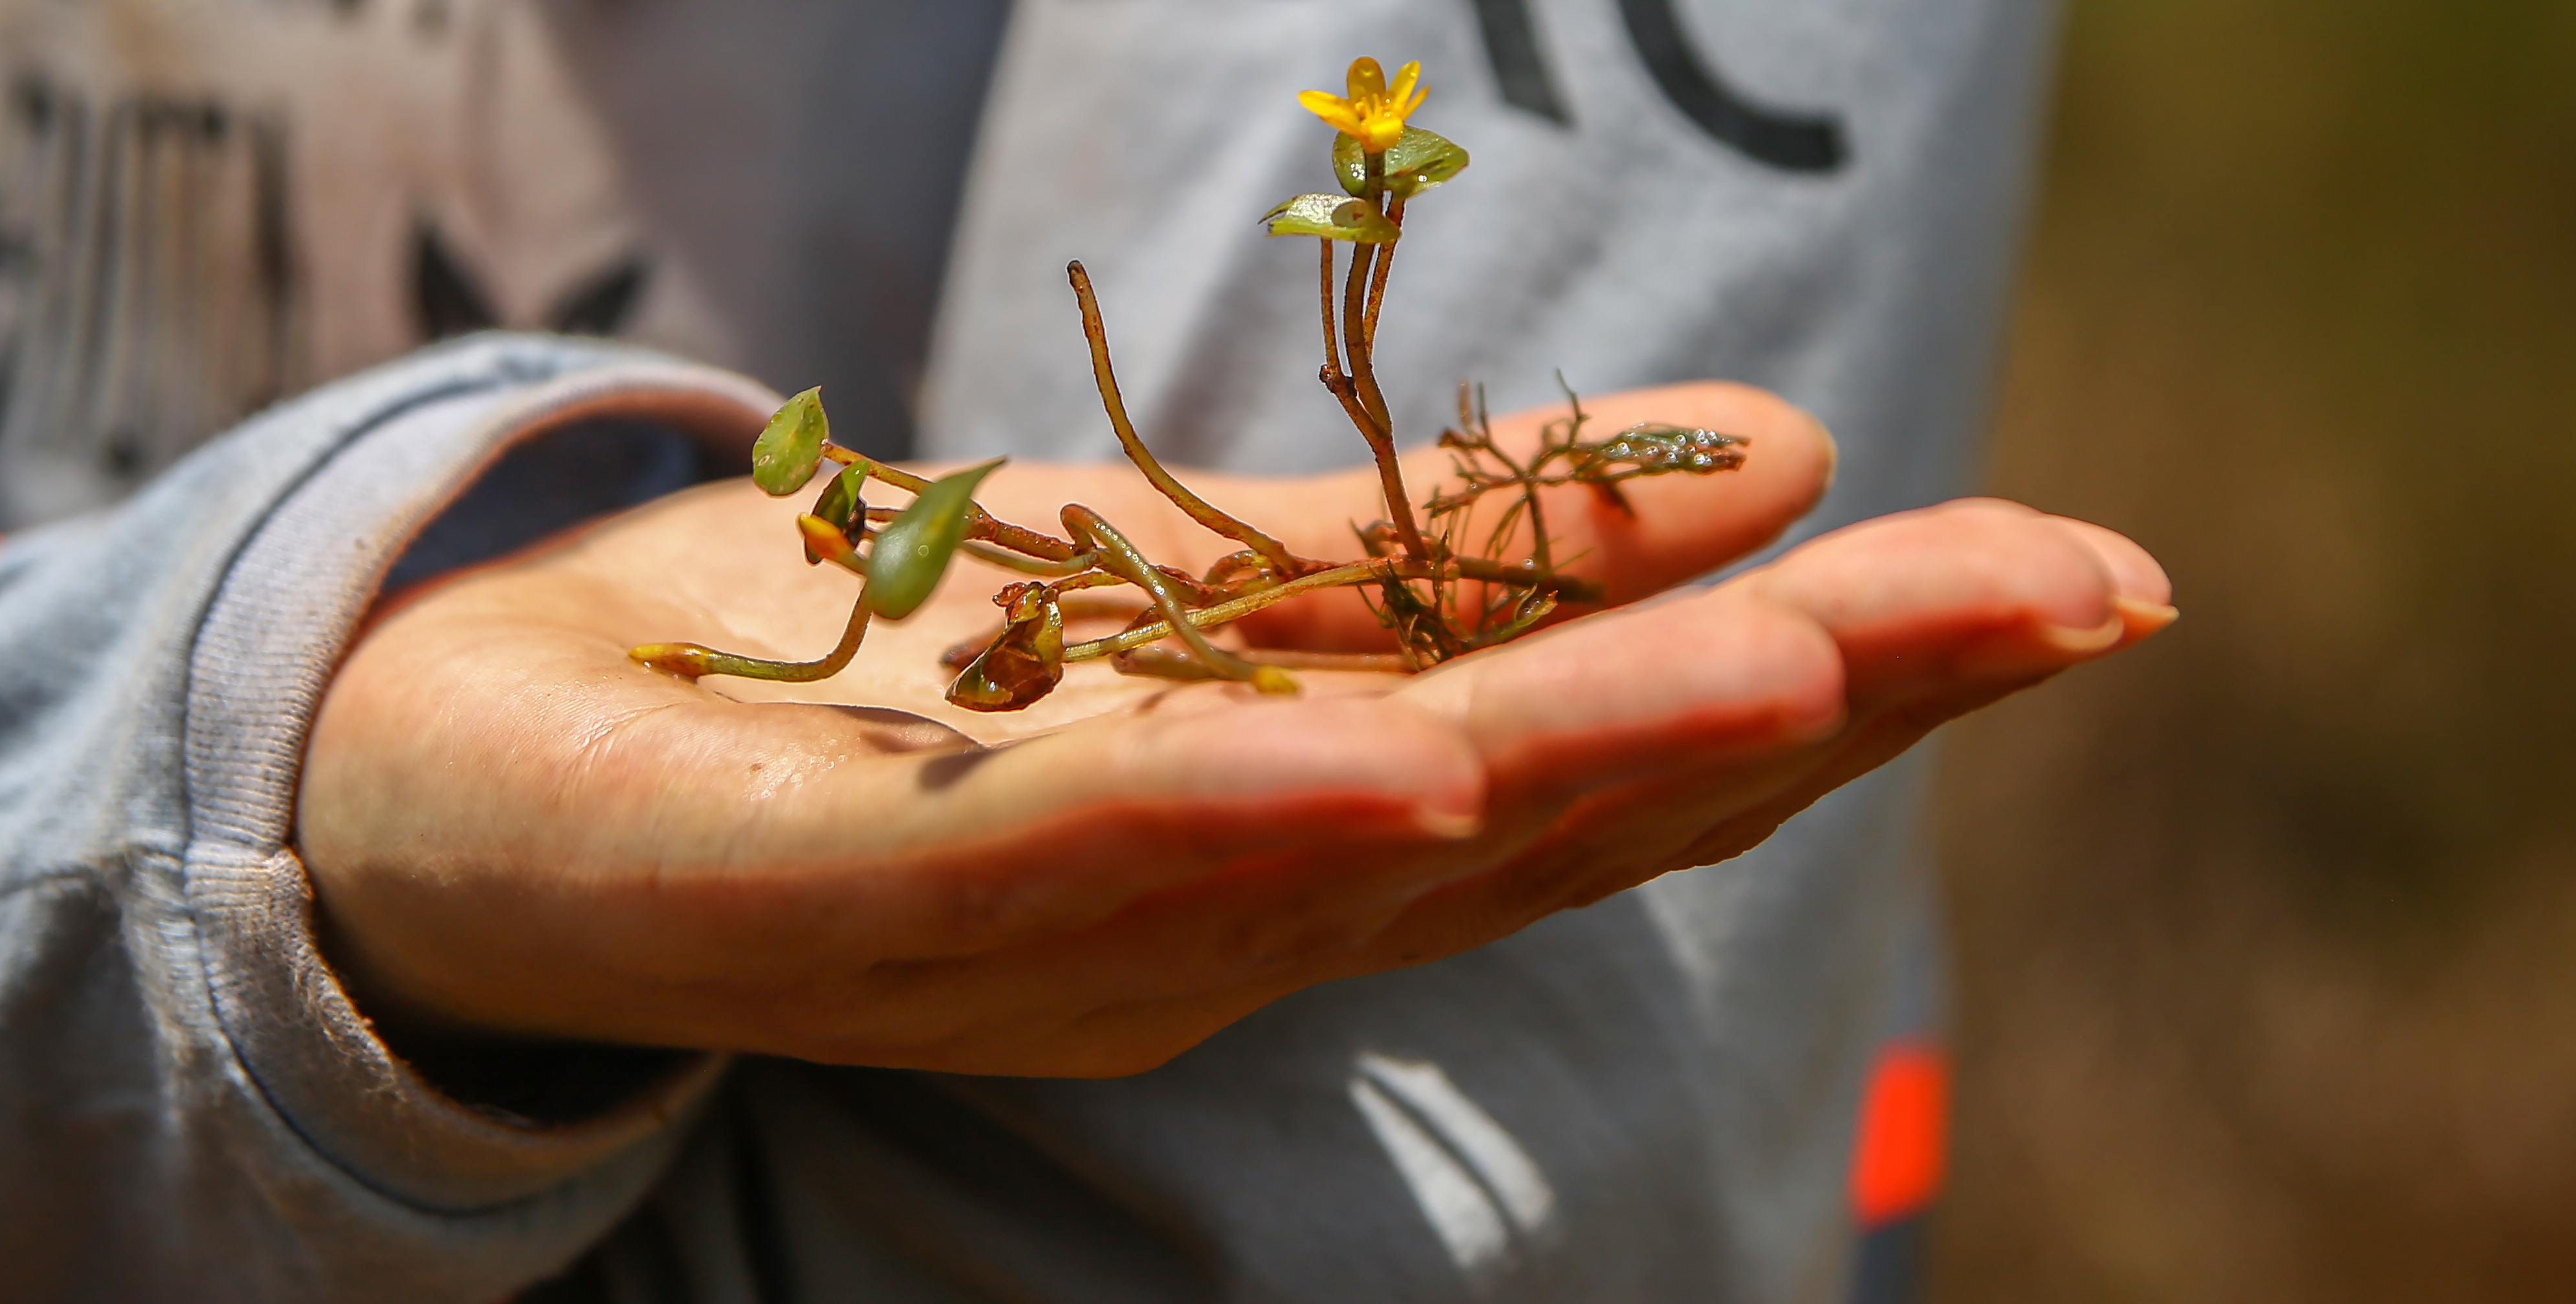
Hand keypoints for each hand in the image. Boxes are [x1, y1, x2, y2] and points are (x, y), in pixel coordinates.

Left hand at [297, 382, 2172, 1075]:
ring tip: (1807, 654)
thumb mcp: (1188, 568)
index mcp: (1317, 820)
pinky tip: (1391, 768)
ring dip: (1582, 752)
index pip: (1626, 748)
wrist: (483, 755)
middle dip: (1808, 701)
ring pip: (1348, 852)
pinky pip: (1047, 867)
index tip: (2092, 576)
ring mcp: (1042, 935)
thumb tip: (1767, 463)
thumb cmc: (871, 673)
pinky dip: (1229, 821)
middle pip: (1549, 810)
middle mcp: (1225, 910)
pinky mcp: (836, 907)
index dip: (1867, 671)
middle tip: (2060, 595)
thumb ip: (1451, 547)